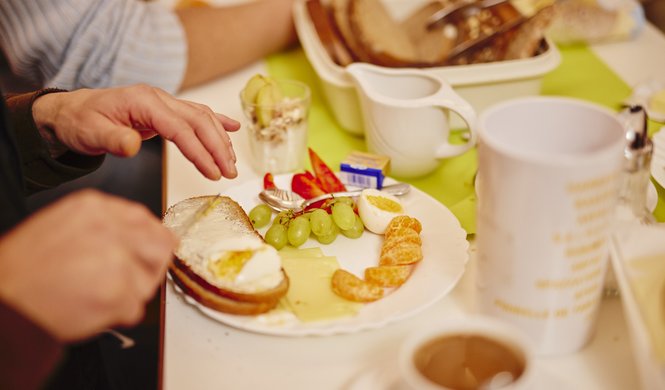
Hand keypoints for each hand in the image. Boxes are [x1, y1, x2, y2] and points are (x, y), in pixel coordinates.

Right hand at [0, 190, 176, 341]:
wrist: (3, 299)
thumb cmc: (25, 269)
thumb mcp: (63, 225)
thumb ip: (105, 227)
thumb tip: (138, 239)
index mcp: (95, 207)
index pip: (147, 220)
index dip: (149, 242)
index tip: (144, 255)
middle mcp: (110, 228)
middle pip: (161, 247)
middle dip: (150, 268)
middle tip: (129, 281)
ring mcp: (116, 259)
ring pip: (149, 281)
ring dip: (131, 294)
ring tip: (99, 294)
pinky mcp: (117, 291)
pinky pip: (135, 309)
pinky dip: (116, 315)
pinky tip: (90, 307)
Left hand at [32, 85, 239, 179]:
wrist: (72, 111)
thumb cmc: (81, 121)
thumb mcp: (91, 133)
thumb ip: (114, 140)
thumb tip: (133, 146)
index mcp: (144, 102)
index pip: (180, 128)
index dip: (199, 151)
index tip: (213, 172)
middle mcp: (159, 98)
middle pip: (199, 120)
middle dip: (218, 147)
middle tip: (230, 172)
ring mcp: (164, 102)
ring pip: (202, 117)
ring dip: (220, 139)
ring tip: (231, 162)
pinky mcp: (166, 110)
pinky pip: (197, 113)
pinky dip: (217, 122)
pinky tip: (233, 128)